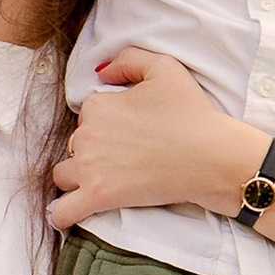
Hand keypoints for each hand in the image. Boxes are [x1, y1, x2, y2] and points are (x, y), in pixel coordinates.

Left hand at [51, 48, 253, 230]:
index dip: (109, 123)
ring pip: (64, 174)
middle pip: (76, 143)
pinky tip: (69, 215)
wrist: (211, 156)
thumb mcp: (164, 67)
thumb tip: (101, 71)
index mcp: (98, 105)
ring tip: (102, 181)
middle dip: (95, 150)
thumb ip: (128, 59)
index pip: (88, 114)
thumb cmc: (192, 113)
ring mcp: (89, 167)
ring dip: (77, 178)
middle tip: (126, 157)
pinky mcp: (98, 197)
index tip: (131, 132)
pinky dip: (63, 214)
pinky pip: (63, 212)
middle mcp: (87, 134)